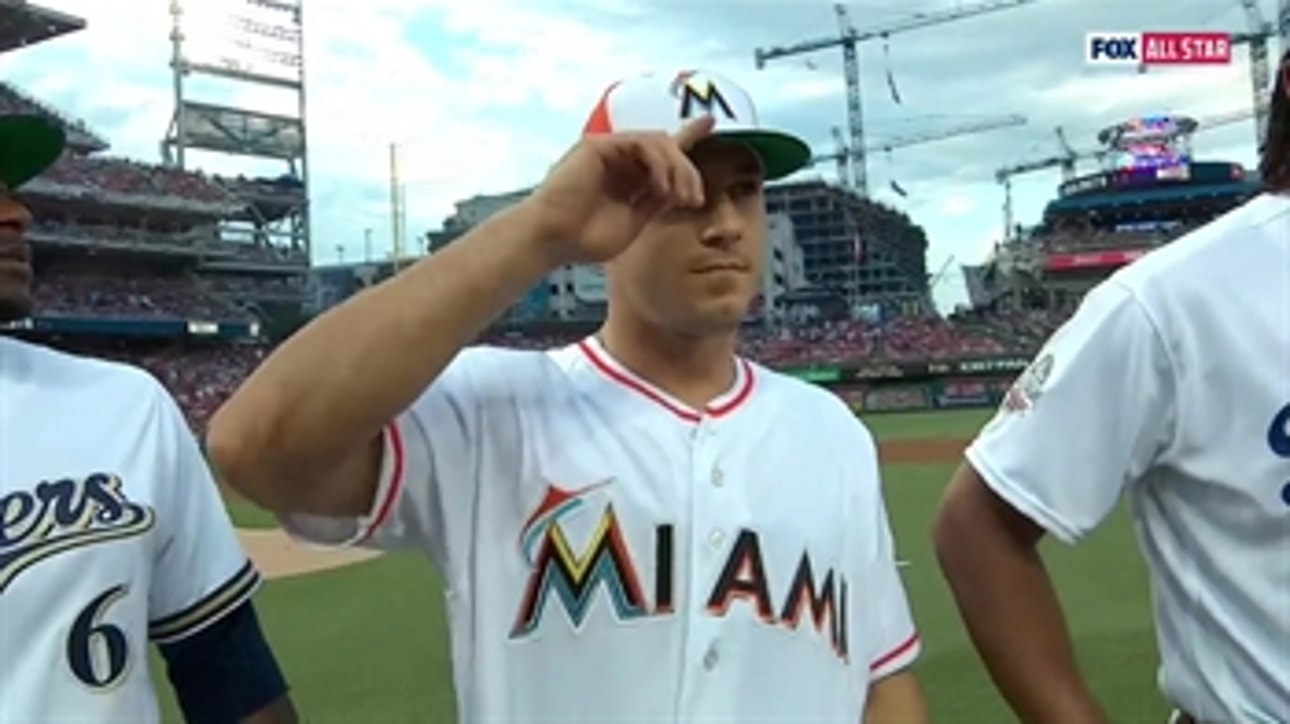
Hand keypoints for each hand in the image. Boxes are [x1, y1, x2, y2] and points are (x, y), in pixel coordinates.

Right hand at [522, 116, 714, 264]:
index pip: (664, 153)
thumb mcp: (635, 221)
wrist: (553, 239)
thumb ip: (656, 201)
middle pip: (669, 149)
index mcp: (631, 177)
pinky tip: (660, 185)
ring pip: (659, 142)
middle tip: (694, 199)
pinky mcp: (599, 146)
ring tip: (679, 195)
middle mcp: (622, 160)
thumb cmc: (584, 239)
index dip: (688, 135)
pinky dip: (657, 162)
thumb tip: (682, 189)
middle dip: (688, 172)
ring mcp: (611, 151)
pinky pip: (639, 142)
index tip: (711, 125)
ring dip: (677, 168)